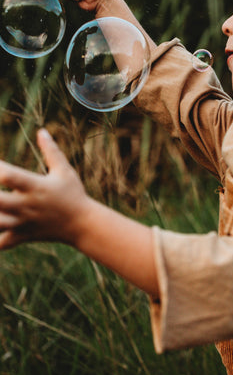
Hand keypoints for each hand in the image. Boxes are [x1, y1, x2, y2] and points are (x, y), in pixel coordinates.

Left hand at [0, 129, 89, 248]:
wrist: (83, 225)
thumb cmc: (74, 194)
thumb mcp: (65, 171)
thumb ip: (51, 151)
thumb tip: (41, 131)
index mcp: (36, 187)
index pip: (10, 176)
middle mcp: (27, 205)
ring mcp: (23, 222)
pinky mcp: (23, 235)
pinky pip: (2, 242)